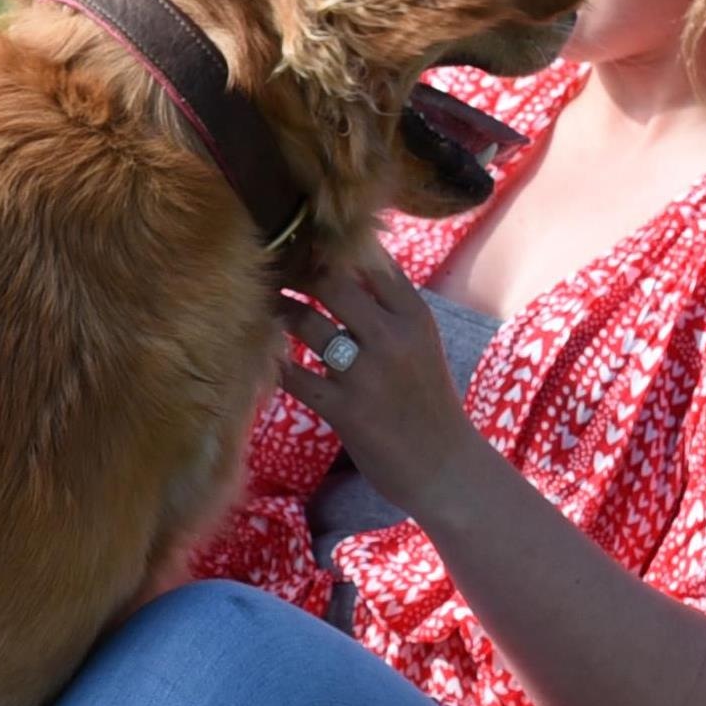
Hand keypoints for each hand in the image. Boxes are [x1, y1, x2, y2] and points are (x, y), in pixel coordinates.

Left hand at [275, 237, 492, 521]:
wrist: (445, 465)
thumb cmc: (427, 400)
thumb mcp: (421, 344)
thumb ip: (389, 307)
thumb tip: (352, 261)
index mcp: (415, 316)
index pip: (370, 260)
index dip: (331, 247)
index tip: (303, 240)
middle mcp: (393, 337)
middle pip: (331, 283)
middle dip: (295, 272)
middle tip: (270, 268)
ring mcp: (367, 373)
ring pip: (308, 323)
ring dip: (280, 312)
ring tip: (263, 306)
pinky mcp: (345, 409)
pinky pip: (293, 376)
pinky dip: (273, 363)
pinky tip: (260, 355)